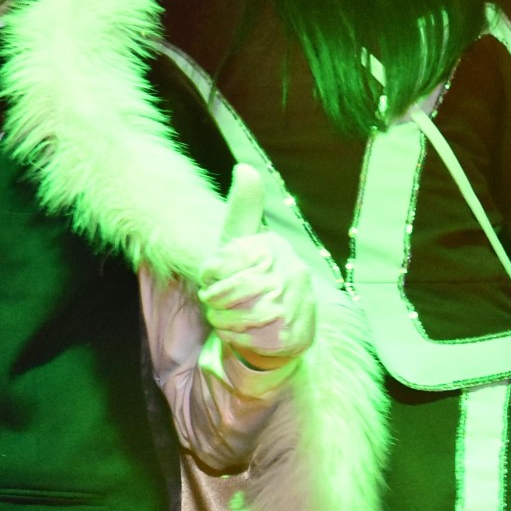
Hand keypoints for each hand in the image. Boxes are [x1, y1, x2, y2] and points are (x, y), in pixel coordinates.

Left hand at [198, 164, 315, 369]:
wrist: (269, 321)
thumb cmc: (245, 274)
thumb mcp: (238, 240)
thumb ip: (242, 208)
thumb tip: (245, 168)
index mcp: (275, 247)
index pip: (225, 264)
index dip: (210, 275)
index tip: (210, 277)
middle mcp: (294, 273)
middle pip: (233, 293)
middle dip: (215, 302)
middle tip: (212, 303)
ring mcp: (300, 306)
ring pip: (243, 318)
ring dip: (224, 322)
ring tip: (223, 318)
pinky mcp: (299, 336)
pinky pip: (255, 342)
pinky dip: (238, 341)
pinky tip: (240, 335)